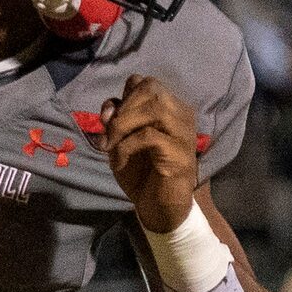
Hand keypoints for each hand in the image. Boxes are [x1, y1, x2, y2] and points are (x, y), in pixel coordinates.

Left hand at [101, 74, 199, 233]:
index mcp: (170, 109)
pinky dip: (127, 146)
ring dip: (124, 124)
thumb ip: (115, 119)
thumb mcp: (121, 141)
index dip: (123, 96)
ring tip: (111, 146)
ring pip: (154, 108)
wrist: (159, 208)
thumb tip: (108, 108)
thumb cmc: (142, 173)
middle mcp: (182, 115)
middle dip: (123, 108)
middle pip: (151, 87)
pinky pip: (149, 136)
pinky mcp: (180, 153)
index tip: (108, 120)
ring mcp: (184, 133)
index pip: (146, 82)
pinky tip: (119, 162)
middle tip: (109, 135)